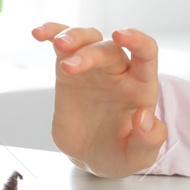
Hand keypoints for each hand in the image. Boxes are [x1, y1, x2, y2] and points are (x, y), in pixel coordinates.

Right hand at [32, 22, 165, 178]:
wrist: (91, 156)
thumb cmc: (120, 152)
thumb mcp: (139, 157)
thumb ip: (149, 139)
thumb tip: (144, 117)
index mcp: (140, 86)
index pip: (146, 53)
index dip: (137, 40)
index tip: (120, 35)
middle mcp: (119, 71)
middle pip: (108, 49)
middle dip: (89, 53)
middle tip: (69, 67)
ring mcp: (93, 68)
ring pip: (87, 38)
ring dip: (73, 37)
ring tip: (59, 45)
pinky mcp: (68, 71)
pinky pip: (62, 46)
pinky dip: (52, 33)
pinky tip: (39, 33)